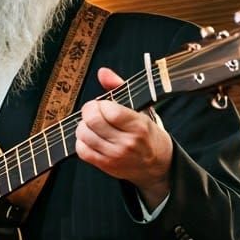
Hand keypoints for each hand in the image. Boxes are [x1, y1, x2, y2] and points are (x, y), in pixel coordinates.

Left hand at [76, 67, 172, 209]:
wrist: (157, 165)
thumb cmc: (148, 133)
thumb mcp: (141, 108)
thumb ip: (119, 87)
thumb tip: (102, 72)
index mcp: (139, 126)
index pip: (109, 111)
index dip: (101, 104)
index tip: (103, 104)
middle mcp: (127, 142)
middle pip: (93, 121)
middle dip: (88, 111)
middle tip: (93, 111)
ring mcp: (116, 156)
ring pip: (84, 135)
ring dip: (83, 125)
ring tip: (92, 124)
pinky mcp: (106, 166)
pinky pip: (82, 151)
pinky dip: (81, 141)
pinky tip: (90, 137)